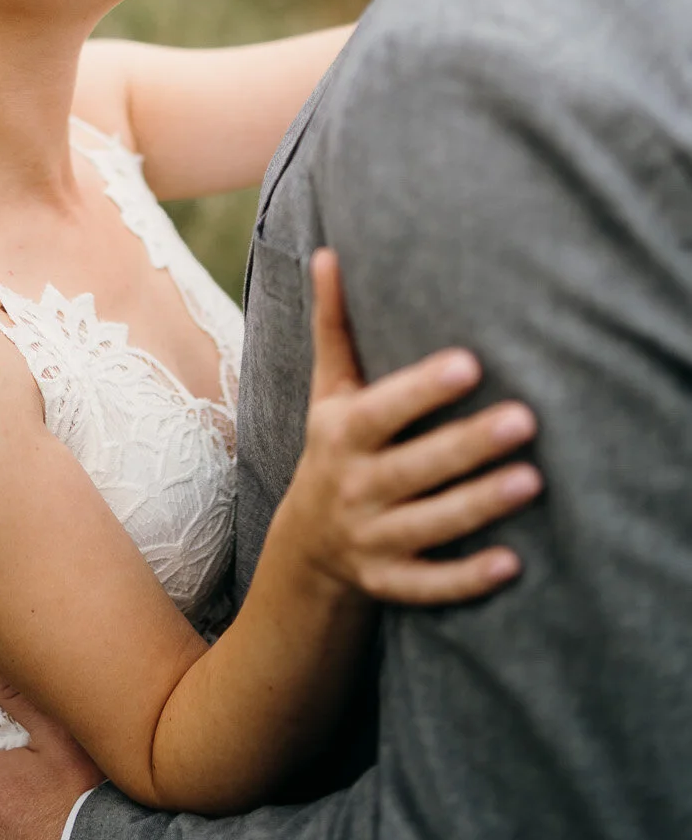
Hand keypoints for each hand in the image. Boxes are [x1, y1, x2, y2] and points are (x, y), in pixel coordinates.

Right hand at [279, 249, 542, 604]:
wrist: (306, 544)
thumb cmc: (335, 444)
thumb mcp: (329, 390)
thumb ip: (334, 327)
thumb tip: (327, 254)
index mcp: (341, 433)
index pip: (382, 410)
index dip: (422, 390)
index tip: (469, 363)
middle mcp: (352, 486)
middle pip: (412, 467)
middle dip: (466, 445)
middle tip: (525, 419)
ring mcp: (371, 538)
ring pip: (428, 524)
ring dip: (478, 505)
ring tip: (532, 480)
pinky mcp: (390, 582)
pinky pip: (430, 585)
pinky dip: (467, 579)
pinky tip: (513, 563)